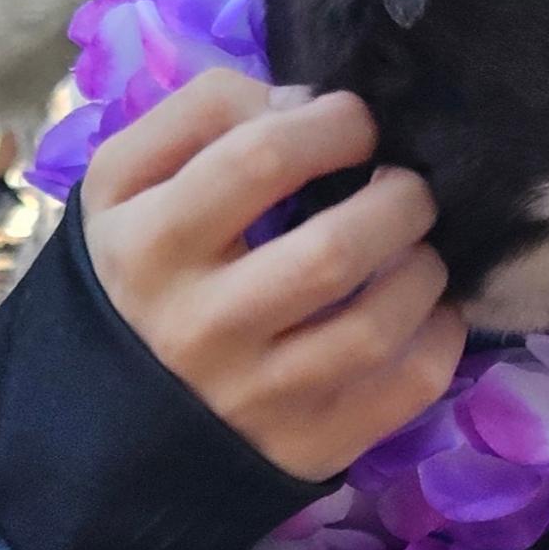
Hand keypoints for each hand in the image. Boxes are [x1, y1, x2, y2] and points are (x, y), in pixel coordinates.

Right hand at [81, 74, 464, 480]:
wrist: (108, 420)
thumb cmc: (137, 275)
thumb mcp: (124, 184)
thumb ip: (199, 116)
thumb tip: (302, 104)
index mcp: (151, 244)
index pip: (260, 156)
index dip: (330, 124)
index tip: (355, 121)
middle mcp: (202, 326)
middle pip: (333, 249)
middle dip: (398, 200)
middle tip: (407, 187)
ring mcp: (259, 396)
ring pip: (377, 325)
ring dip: (423, 271)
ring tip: (417, 249)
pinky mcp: (308, 445)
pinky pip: (407, 387)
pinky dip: (439, 337)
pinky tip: (428, 311)